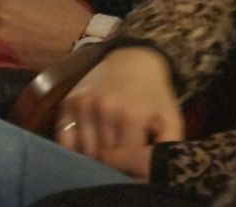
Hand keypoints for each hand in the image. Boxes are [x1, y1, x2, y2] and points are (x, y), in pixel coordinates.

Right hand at [55, 46, 182, 173]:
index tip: (134, 173)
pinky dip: (72, 151)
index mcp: (133, 115)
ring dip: (93, 160)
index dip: (131, 171)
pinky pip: (64, 142)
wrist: (133, 60)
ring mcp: (84, 106)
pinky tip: (85, 150)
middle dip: (112, 166)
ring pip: (84, 153)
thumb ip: (169, 146)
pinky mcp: (68, 103)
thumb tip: (156, 175)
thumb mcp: (171, 118)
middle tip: (119, 165)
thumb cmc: (154, 96)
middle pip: (104, 159)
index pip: (126, 161)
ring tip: (105, 157)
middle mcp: (105, 109)